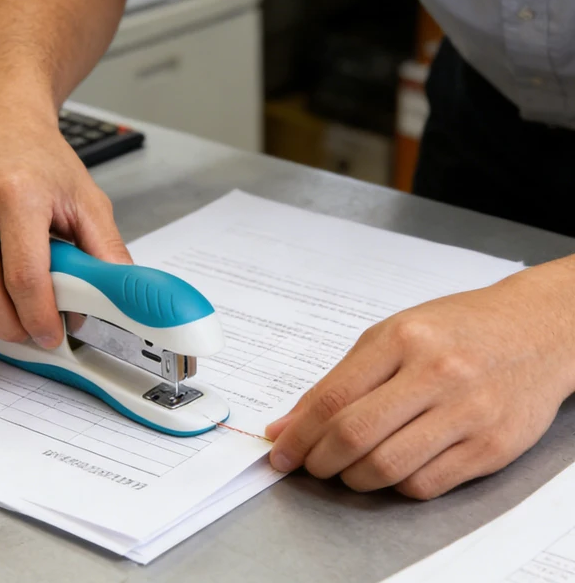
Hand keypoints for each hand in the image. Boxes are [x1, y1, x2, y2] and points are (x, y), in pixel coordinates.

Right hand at [0, 91, 130, 346]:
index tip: (53, 334)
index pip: (24, 279)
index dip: (41, 318)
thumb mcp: (86, 199)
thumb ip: (106, 249)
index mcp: (17, 194)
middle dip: (14, 330)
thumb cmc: (41, 160)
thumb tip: (119, 297)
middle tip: (34, 332)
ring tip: (12, 317)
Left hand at [265, 259, 574, 499]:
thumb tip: (290, 423)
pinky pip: (426, 484)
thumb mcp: (392, 335)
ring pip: (388, 466)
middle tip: (308, 466)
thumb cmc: (455, 329)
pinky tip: (388, 471)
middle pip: (355, 434)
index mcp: (401, 338)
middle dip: (319, 460)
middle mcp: (435, 373)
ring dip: (353, 478)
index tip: (280, 451)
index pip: (333, 397)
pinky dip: (394, 486)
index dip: (298, 432)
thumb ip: (342, 379)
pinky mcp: (491, 447)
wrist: (535, 331)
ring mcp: (466, 412)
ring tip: (345, 470)